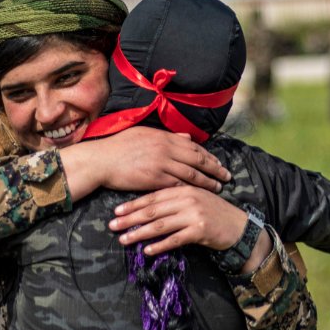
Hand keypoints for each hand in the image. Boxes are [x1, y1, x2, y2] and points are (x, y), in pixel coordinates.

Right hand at [61, 128, 230, 201]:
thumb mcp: (144, 134)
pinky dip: (190, 191)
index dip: (209, 156)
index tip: (219, 163)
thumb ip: (167, 136)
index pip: (194, 146)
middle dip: (215, 169)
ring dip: (207, 182)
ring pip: (191, 174)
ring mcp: (161, 164)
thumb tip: (188, 137)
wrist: (101, 160)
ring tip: (218, 188)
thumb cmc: (119, 146)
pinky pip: (178, 186)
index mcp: (164, 137)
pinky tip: (198, 196)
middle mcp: (166, 149)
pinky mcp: (155, 180)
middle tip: (227, 177)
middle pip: (198, 160)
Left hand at [109, 186, 249, 255]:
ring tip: (125, 240)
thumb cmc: (215, 213)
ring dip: (140, 233)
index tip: (117, 211)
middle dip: (131, 219)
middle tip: (113, 226)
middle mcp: (187, 199)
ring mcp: (193, 215)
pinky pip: (175, 239)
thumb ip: (175, 199)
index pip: (153, 196)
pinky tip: (148, 251)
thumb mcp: (195, 199)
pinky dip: (160, 245)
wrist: (239, 226)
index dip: (133, 204)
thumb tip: (149, 208)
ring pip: (160, 225)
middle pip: (153, 210)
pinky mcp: (200, 230)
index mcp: (183, 189)